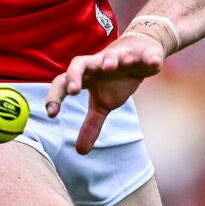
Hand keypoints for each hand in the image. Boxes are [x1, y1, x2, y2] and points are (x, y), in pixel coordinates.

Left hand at [45, 33, 164, 154]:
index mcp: (85, 76)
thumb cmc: (115, 79)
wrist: (138, 53)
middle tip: (73, 91)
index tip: (51, 114)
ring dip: (110, 60)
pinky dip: (148, 59)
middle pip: (78, 63)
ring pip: (111, 55)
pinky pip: (145, 55)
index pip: (63, 82)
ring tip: (109, 67)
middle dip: (74, 75)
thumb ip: (91, 124)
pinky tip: (152, 64)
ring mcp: (119, 56)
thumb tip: (80, 152)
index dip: (55, 96)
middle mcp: (98, 64)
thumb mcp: (102, 103)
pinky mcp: (141, 54)